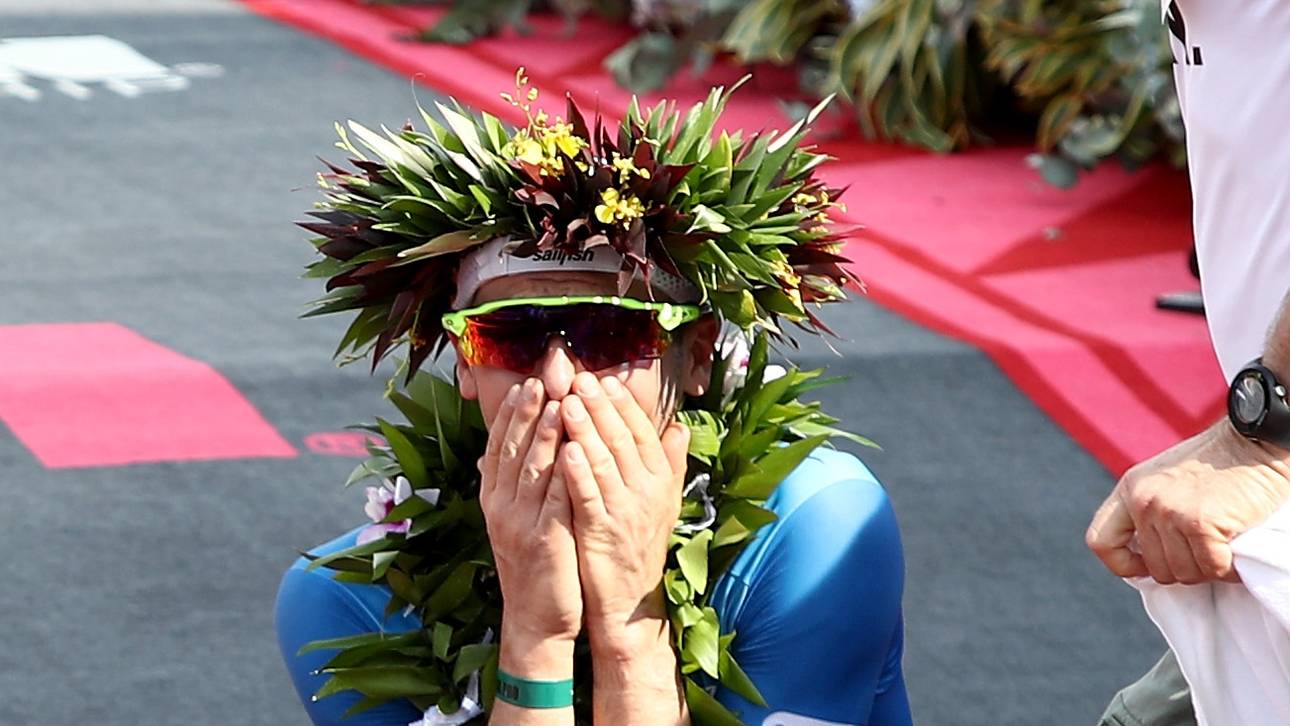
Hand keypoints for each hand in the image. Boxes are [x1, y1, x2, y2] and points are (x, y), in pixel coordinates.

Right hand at [479, 379, 581, 663]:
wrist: (535, 618)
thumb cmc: (532, 563)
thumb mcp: (514, 520)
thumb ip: (510, 484)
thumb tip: (494, 450)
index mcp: (493, 499)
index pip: (498, 447)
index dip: (510, 414)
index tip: (524, 384)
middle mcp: (501, 507)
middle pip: (512, 450)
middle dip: (527, 412)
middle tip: (540, 379)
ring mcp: (520, 524)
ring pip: (533, 470)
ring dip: (545, 434)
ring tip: (558, 402)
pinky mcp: (545, 541)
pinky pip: (556, 500)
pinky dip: (564, 473)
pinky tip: (574, 450)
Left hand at [557, 372, 689, 656]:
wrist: (629, 603)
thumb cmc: (640, 546)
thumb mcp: (664, 504)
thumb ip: (671, 465)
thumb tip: (680, 427)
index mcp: (661, 481)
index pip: (642, 432)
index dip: (624, 405)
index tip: (605, 379)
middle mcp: (648, 492)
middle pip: (622, 440)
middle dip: (600, 406)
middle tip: (579, 378)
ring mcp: (626, 512)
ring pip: (605, 462)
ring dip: (585, 429)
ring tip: (566, 402)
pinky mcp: (603, 533)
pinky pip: (589, 496)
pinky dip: (578, 472)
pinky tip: (564, 449)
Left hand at [1086, 419, 1289, 583]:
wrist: (1255, 441)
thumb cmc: (1218, 464)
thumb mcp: (1167, 479)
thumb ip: (1152, 509)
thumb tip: (1148, 556)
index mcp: (1130, 489)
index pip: (1101, 540)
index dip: (1122, 564)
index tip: (1147, 567)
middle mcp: (1143, 501)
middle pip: (1154, 566)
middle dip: (1183, 568)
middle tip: (1205, 552)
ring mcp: (1170, 512)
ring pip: (1184, 573)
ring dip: (1208, 568)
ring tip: (1222, 547)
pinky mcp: (1201, 522)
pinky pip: (1213, 568)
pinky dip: (1229, 569)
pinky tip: (1236, 553)